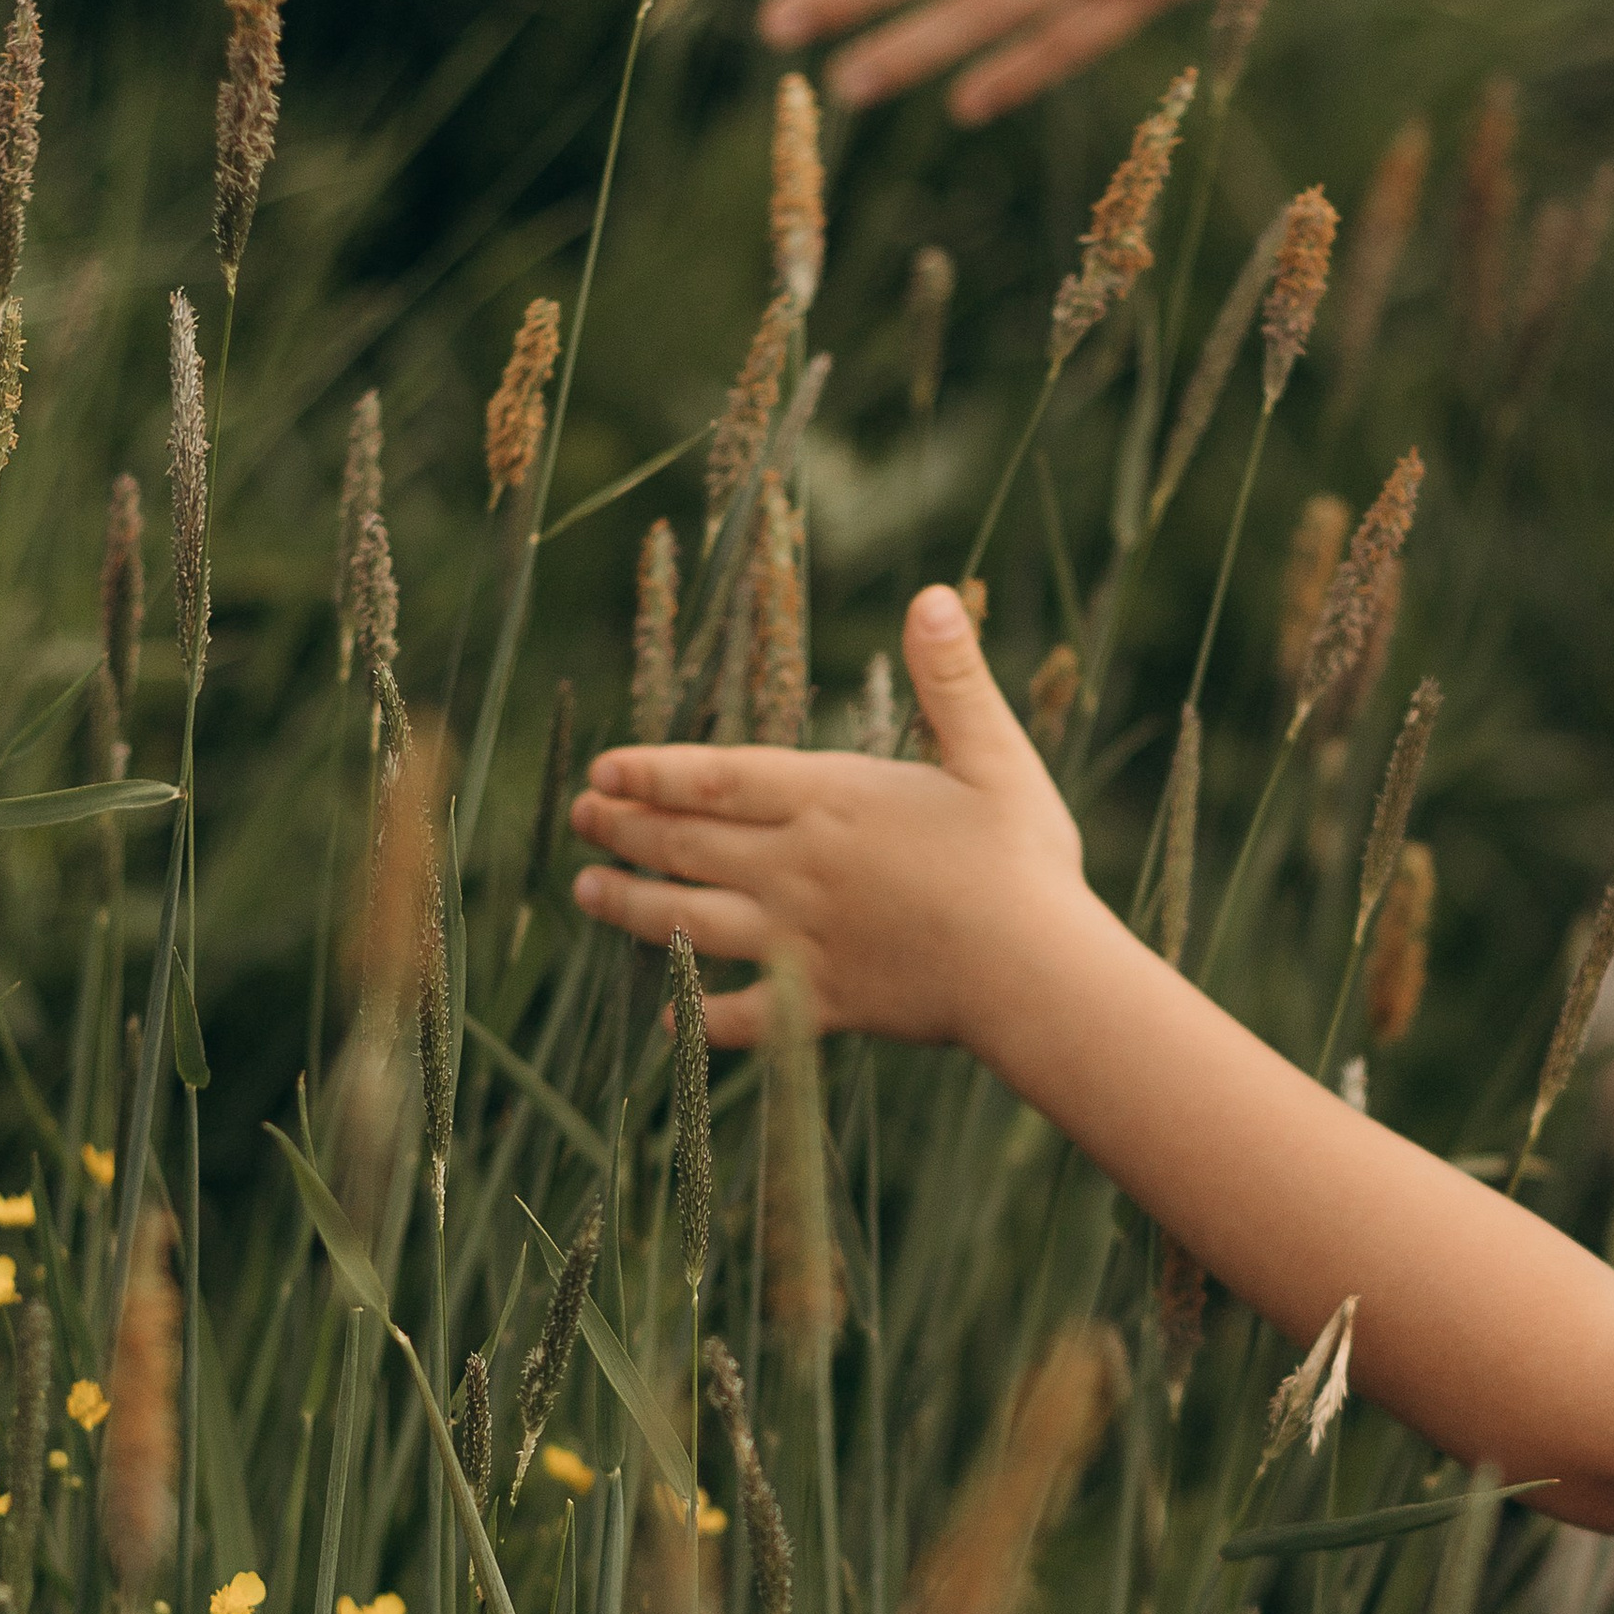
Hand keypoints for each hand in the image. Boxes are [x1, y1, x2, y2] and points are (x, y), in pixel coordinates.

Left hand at [568, 584, 1085, 1050]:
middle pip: (688, 844)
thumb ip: (952, 679)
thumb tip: (933, 596)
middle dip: (626, 828)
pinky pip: (742, 1016)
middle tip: (579, 817)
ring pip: (692, 922)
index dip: (652, 773)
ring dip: (631, 907)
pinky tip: (668, 1016)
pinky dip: (699, 1016)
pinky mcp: (820, 1006)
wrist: (1034, 972)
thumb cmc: (1021, 859)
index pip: (716, 779)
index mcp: (831, 802)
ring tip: (587, 892)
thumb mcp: (994, 754)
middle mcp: (797, 869)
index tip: (602, 770)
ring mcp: (801, 941)